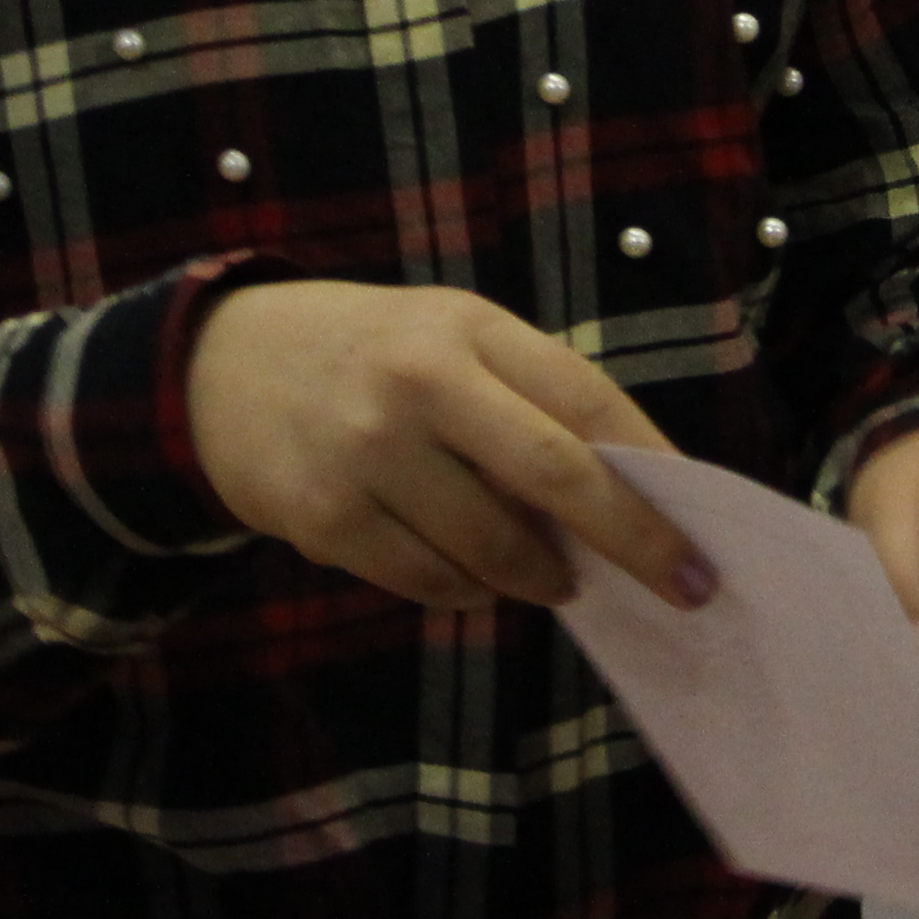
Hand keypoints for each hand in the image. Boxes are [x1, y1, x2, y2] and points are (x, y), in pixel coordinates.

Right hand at [185, 281, 718, 615]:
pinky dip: (466, 589)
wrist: (217, 367)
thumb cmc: (368, 355)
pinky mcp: (325, 518)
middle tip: (680, 588)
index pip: (585, 400)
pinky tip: (468, 572)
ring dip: (537, 576)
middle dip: (632, 542)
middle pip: (555, 475)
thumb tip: (627, 497)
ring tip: (545, 573)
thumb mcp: (448, 338)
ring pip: (493, 549)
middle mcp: (418, 383)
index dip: (653, 472)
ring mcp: (366, 453)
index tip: (701, 529)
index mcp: (465, 329)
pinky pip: (429, 582)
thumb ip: (528, 400)